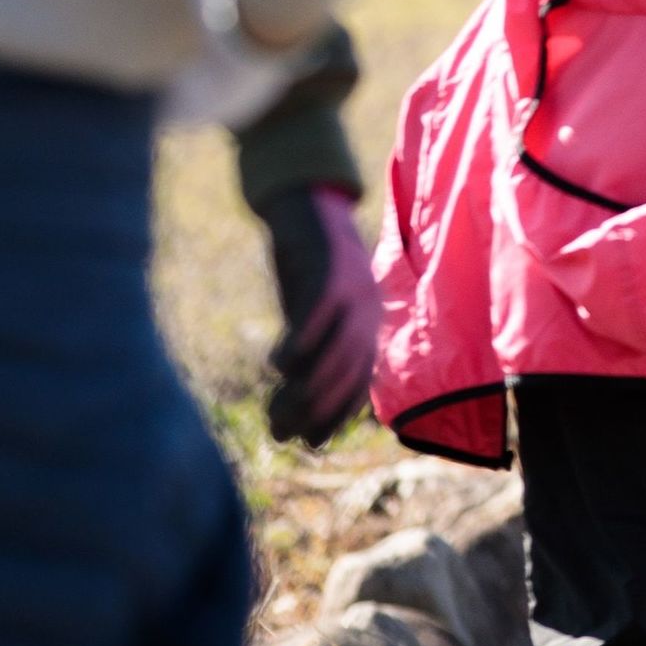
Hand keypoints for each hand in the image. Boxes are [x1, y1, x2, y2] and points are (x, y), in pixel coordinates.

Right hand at [256, 184, 381, 445]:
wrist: (306, 203)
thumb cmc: (305, 268)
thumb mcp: (312, 318)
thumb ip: (311, 355)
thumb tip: (294, 417)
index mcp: (368, 323)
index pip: (361, 382)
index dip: (337, 416)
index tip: (308, 442)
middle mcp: (369, 308)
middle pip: (350, 370)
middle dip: (316, 409)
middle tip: (279, 431)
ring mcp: (354, 286)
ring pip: (340, 347)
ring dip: (309, 385)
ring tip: (277, 410)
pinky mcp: (332, 264)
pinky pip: (323, 308)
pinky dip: (304, 338)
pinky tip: (278, 362)